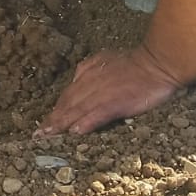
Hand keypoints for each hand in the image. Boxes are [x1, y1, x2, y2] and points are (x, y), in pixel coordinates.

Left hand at [37, 44, 186, 136]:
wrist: (156, 64)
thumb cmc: (134, 63)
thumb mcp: (105, 60)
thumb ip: (89, 69)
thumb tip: (75, 80)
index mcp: (88, 72)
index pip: (68, 94)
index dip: (56, 109)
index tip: (46, 121)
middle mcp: (91, 82)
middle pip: (67, 103)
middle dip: (53, 119)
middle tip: (39, 134)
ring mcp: (103, 93)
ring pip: (77, 109)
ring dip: (62, 123)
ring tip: (49, 135)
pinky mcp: (116, 102)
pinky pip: (97, 114)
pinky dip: (86, 122)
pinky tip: (76, 131)